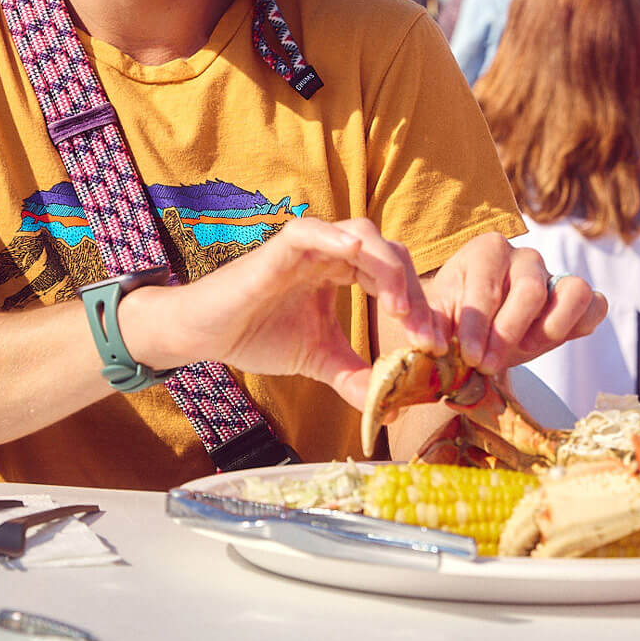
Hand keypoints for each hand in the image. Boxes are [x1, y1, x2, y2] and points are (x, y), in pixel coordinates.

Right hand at [119, 216, 445, 408]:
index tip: (435, 347)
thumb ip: (356, 376)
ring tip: (399, 309)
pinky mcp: (278, 247)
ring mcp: (307, 246)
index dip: (419, 309)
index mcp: (345, 272)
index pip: (395, 280)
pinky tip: (356, 254)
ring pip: (361, 236)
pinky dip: (334, 237)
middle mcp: (332, 253)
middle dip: (414, 295)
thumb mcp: (319, 360)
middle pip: (390, 256)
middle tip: (426, 337)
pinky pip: (310, 231)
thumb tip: (393, 409)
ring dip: (387, 269)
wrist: (204, 335)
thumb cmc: (258, 336)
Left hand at [424, 232, 607, 372]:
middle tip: (488, 365)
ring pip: (573, 291)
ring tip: (525, 350)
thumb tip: (432, 345)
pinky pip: (595, 304)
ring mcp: (555, 274)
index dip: (478, 326)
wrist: (481, 331)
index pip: (487, 286)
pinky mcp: (576, 296)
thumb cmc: (457, 322)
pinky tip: (551, 342)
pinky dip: (580, 324)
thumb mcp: (438, 323)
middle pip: (530, 290)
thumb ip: (432, 330)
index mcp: (486, 251)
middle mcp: (524, 256)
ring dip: (549, 328)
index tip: (469, 358)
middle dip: (508, 333)